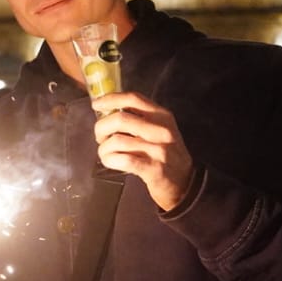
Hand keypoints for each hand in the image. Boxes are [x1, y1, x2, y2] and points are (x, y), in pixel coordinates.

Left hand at [90, 91, 195, 210]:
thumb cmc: (166, 153)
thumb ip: (140, 118)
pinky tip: (110, 161)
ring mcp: (159, 150)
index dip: (111, 99)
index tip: (96, 104)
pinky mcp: (153, 169)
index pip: (133, 99)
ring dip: (104, 147)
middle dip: (102, 127)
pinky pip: (123, 160)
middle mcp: (162, 130)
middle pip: (121, 119)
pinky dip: (110, 160)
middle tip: (100, 136)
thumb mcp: (160, 130)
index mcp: (162, 116)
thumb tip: (108, 110)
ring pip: (118, 141)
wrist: (184, 182)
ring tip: (105, 152)